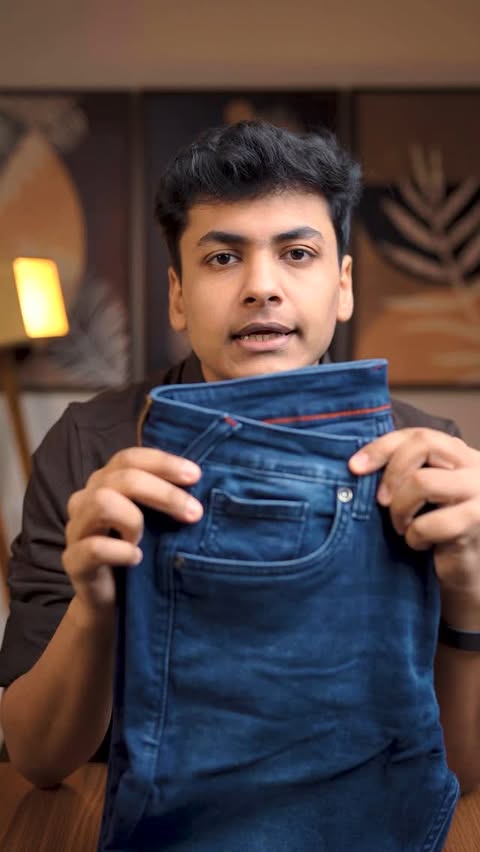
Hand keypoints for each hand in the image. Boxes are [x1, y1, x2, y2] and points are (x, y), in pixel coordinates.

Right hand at [62, 448, 202, 615]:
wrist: (112, 602)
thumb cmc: (138, 553)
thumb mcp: (155, 521)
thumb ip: (166, 500)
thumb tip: (201, 483)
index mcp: (107, 482)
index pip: (130, 458)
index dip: (163, 463)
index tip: (196, 476)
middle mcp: (87, 498)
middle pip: (122, 478)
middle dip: (164, 493)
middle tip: (194, 513)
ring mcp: (77, 528)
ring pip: (102, 503)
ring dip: (134, 520)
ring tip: (147, 540)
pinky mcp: (73, 560)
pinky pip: (94, 547)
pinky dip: (121, 551)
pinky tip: (137, 559)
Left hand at [349, 429, 479, 610]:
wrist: (465, 570)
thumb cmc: (435, 529)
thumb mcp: (417, 494)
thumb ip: (402, 473)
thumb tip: (357, 466)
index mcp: (458, 453)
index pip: (417, 435)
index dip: (381, 448)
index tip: (354, 468)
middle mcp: (475, 466)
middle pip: (423, 445)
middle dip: (391, 475)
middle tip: (381, 502)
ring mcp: (479, 492)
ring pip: (423, 481)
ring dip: (400, 510)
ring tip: (402, 527)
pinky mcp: (477, 520)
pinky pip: (429, 523)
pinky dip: (415, 537)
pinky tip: (421, 544)